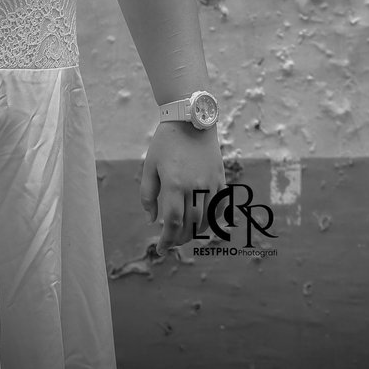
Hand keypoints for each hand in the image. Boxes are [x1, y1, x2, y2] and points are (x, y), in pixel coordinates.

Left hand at [139, 122, 223, 255]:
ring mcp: (210, 182)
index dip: (167, 240)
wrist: (190, 119)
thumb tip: (153, 220)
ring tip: (185, 235)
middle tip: (172, 243)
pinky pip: (220, 205)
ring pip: (206, 218)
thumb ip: (148, 195)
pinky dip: (213, 218)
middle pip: (191, 225)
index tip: (161, 249)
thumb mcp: (149, 167)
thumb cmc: (165, 143)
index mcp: (174, 184)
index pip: (173, 223)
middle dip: (180, 239)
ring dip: (196, 232)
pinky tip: (203, 222)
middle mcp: (195, 186)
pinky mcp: (220, 178)